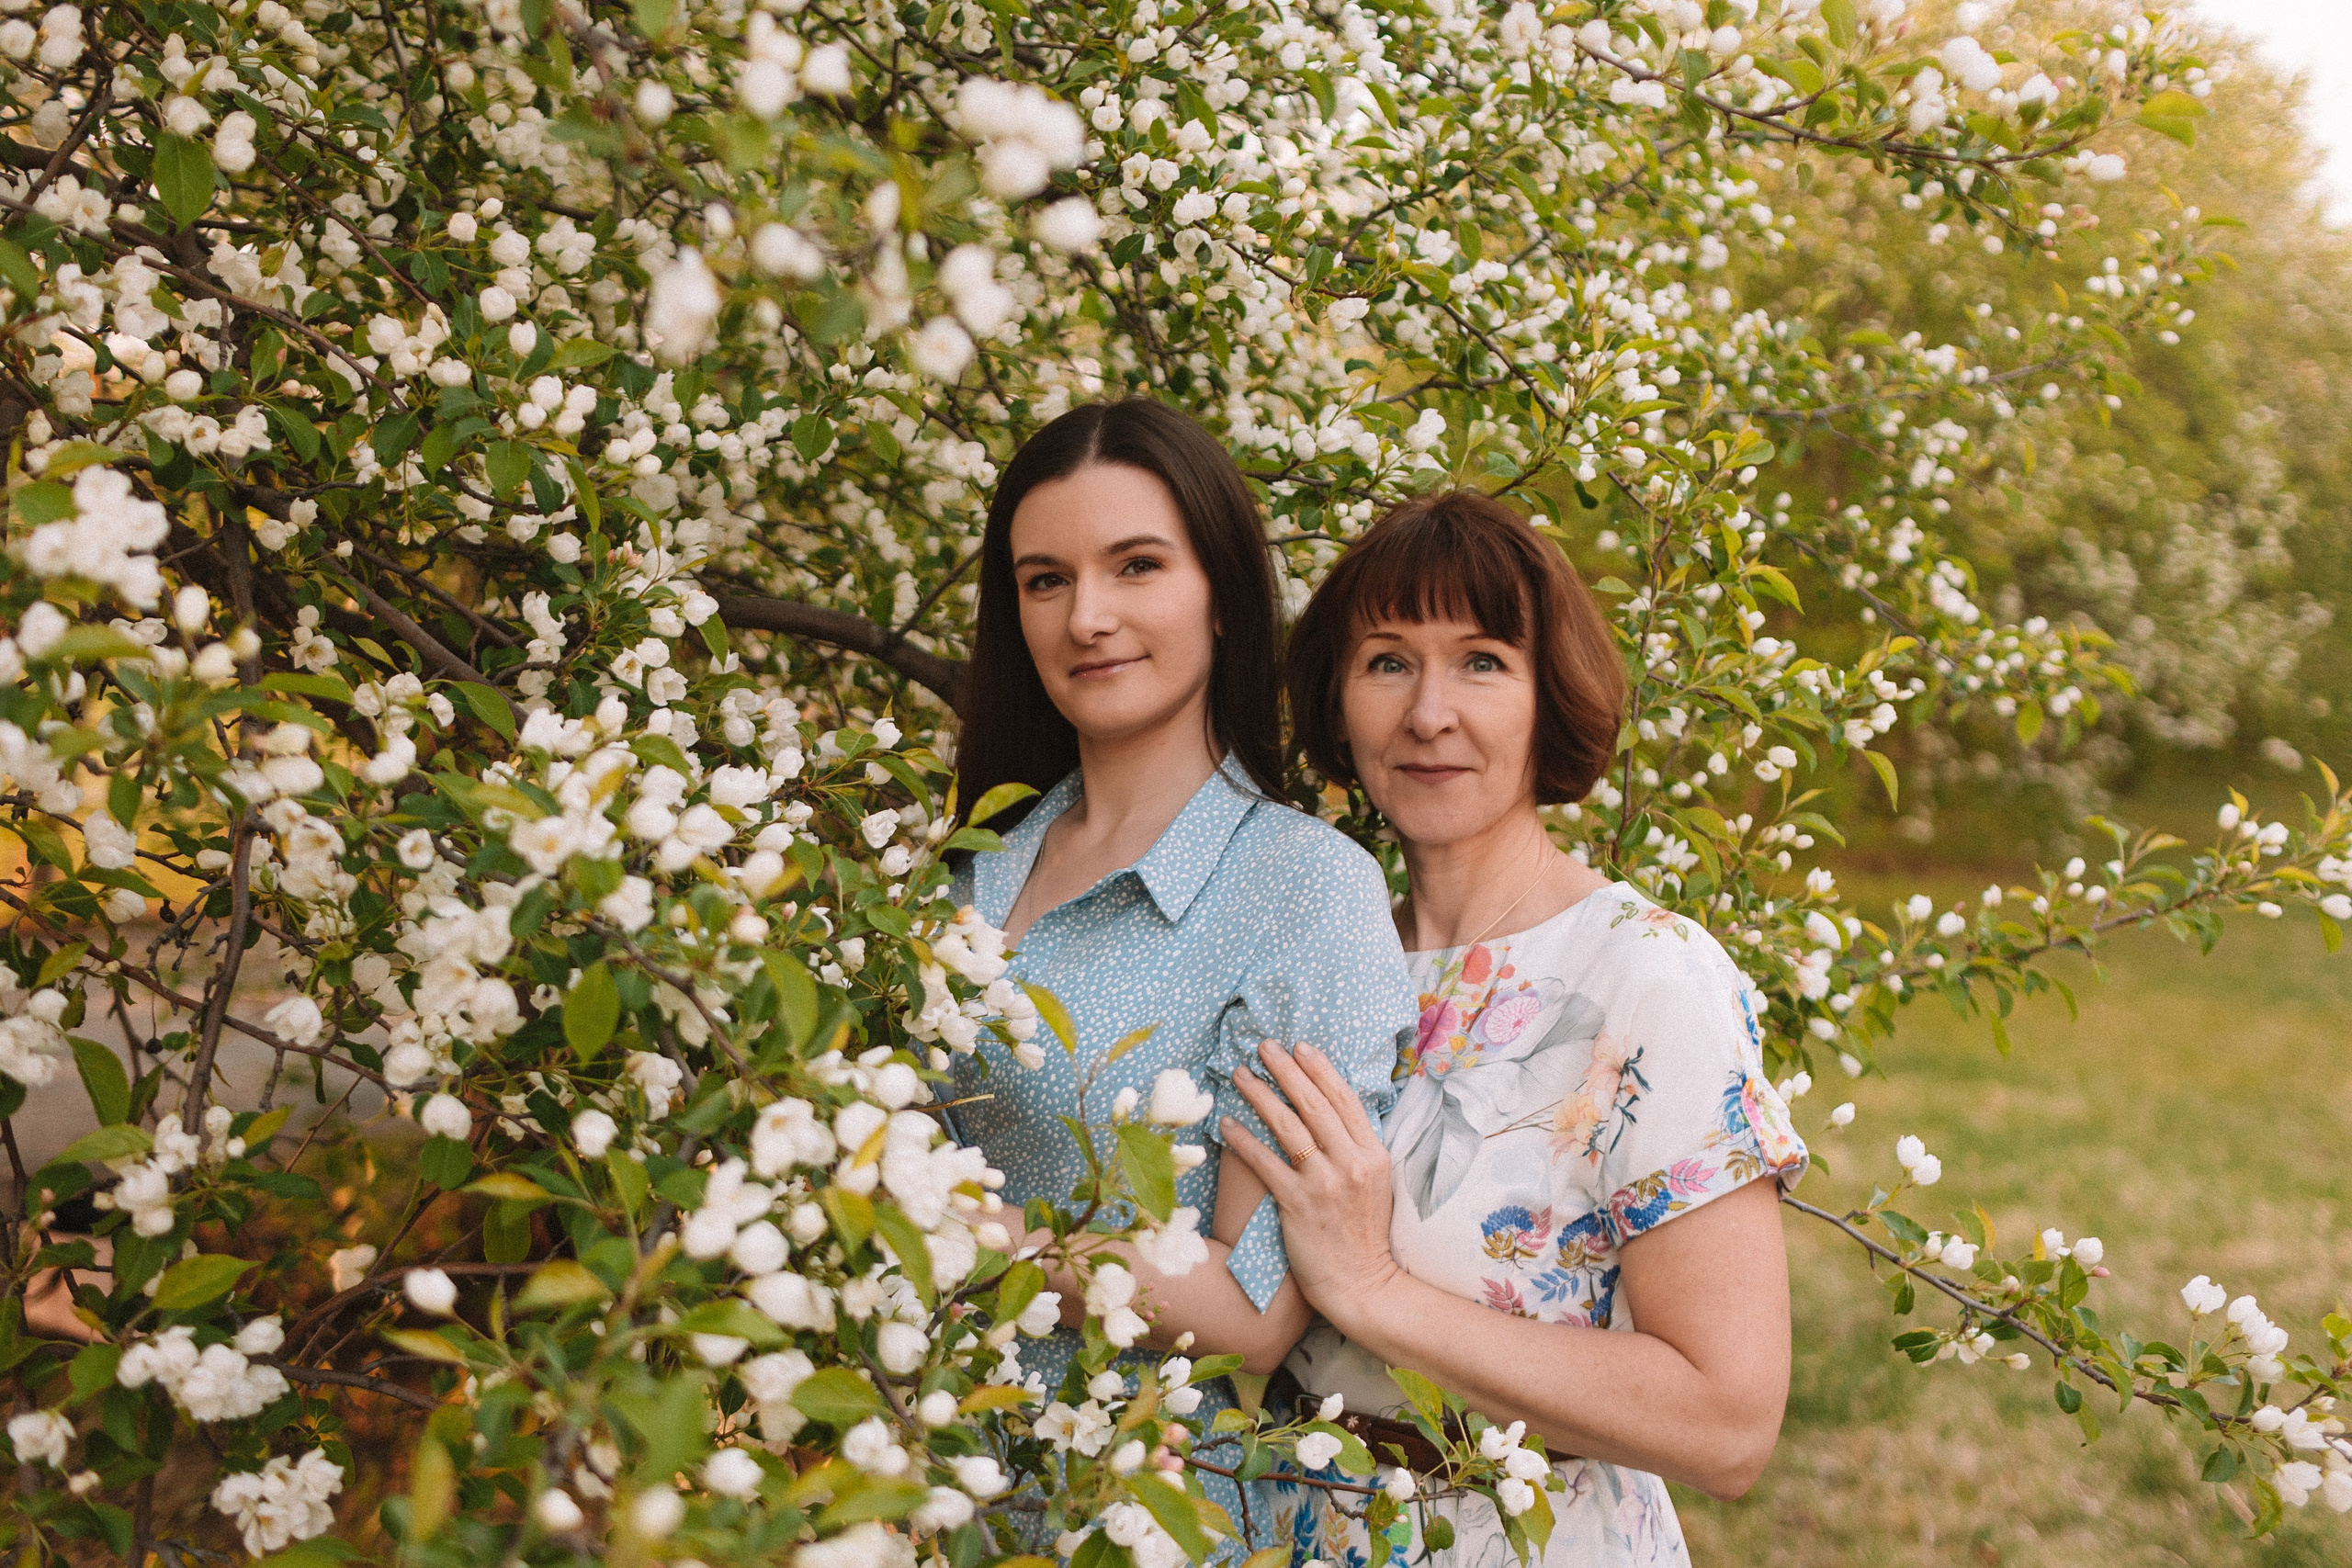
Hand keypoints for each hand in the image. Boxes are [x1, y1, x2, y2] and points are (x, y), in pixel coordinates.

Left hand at [1221, 1040, 1401, 1327]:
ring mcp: (1325, 1184)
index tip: (1300, 1047)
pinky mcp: (1298, 1205)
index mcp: (1374, 1156)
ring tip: (1240, 1075)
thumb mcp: (1376, 1187)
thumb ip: (1357, 1152)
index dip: (1320, 1070)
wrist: (1362, 1287)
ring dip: (1261, 1095)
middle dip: (1286, 1070)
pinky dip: (1244, 1140)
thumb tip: (1333, 1120)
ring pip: (1289, 1127)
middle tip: (1264, 1047)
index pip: (1344, 1100)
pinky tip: (1226, 1124)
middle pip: (1315, 1105)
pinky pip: (1265, 1163)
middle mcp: (1352, 1164)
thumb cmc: (1365, 1238)